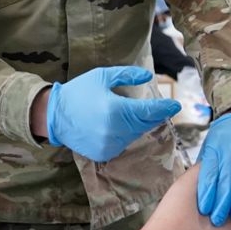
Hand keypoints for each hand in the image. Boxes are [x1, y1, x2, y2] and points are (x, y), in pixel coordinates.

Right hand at [46, 66, 179, 161]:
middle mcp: (116, 131)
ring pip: (135, 135)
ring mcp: (110, 145)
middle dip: (154, 116)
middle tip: (161, 109)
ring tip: (135, 114)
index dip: (165, 108)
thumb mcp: (102, 76)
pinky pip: (123, 143)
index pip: (149, 111)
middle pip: (145, 124)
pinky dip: (126, 135)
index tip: (176, 105)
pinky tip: (120, 125)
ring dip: (139, 125)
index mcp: (117, 110)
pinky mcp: (104, 154)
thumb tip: (148, 77)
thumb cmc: (79, 91)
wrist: (54, 116)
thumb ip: (127, 75)